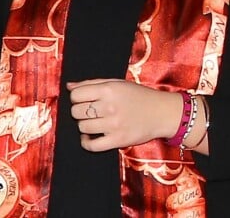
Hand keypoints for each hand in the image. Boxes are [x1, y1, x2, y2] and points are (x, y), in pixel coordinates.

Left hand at [67, 79, 181, 151]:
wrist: (160, 113)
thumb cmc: (138, 95)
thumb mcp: (117, 83)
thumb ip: (92, 83)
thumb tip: (69, 86)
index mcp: (109, 90)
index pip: (76, 95)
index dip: (76, 97)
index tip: (83, 99)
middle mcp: (109, 107)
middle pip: (76, 112)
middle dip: (79, 111)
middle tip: (90, 111)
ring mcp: (113, 125)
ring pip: (82, 127)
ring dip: (85, 125)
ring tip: (95, 121)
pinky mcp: (117, 141)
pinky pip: (91, 145)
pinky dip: (86, 142)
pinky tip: (90, 137)